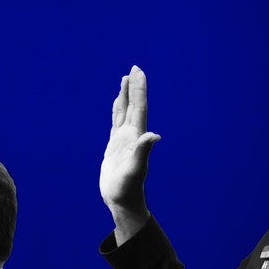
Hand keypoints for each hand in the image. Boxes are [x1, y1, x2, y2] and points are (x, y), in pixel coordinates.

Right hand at [100, 65, 160, 242]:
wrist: (122, 200)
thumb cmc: (128, 188)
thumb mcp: (134, 170)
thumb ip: (143, 152)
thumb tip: (154, 136)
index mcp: (136, 137)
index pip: (138, 108)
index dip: (139, 90)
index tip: (137, 72)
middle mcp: (131, 135)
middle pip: (133, 106)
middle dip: (134, 87)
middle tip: (134, 68)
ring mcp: (123, 140)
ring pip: (124, 113)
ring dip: (125, 96)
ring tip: (125, 81)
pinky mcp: (114, 147)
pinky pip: (115, 123)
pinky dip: (117, 112)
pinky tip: (117, 107)